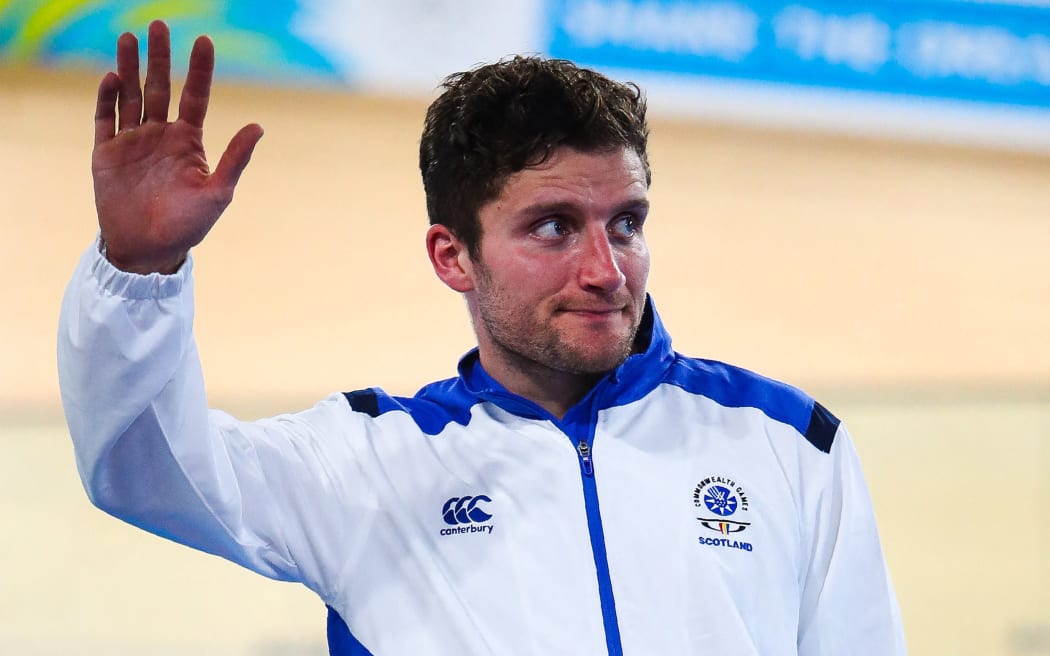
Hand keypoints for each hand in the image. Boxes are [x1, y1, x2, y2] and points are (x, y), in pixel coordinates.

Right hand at [92, 20, 263, 273]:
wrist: (149, 251)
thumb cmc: (188, 227)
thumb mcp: (217, 193)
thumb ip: (235, 159)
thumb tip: (259, 126)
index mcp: (188, 142)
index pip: (195, 97)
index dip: (199, 70)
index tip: (204, 40)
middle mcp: (160, 135)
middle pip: (159, 87)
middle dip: (159, 57)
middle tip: (158, 25)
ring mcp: (133, 141)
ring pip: (130, 95)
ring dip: (129, 67)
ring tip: (129, 37)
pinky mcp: (106, 153)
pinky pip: (106, 118)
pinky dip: (107, 98)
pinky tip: (112, 77)